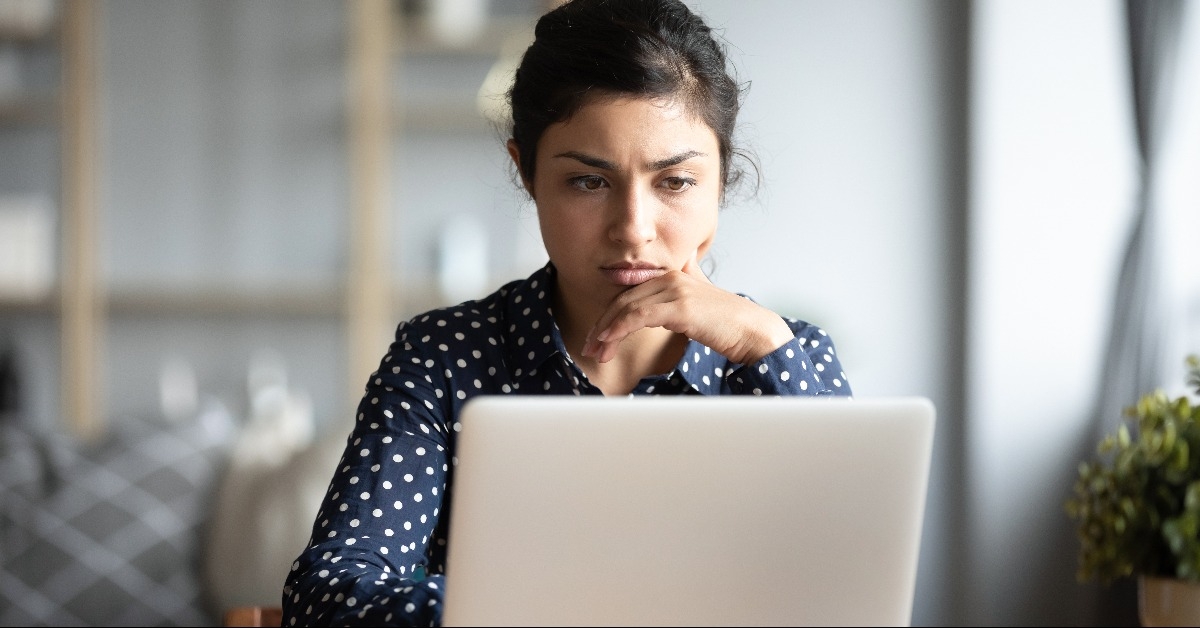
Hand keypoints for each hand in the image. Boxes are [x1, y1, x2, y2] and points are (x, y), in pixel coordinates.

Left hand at [580, 255, 794, 364]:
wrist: (752, 331)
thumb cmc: (725, 322)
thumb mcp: (698, 301)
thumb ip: (682, 288)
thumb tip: (674, 281)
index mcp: (671, 275)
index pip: (628, 294)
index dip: (608, 316)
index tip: (596, 337)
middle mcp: (670, 278)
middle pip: (622, 300)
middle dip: (601, 326)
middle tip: (589, 348)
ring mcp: (675, 290)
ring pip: (626, 308)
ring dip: (606, 332)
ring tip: (596, 353)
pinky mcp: (680, 306)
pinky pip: (638, 316)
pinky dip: (619, 329)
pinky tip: (609, 343)